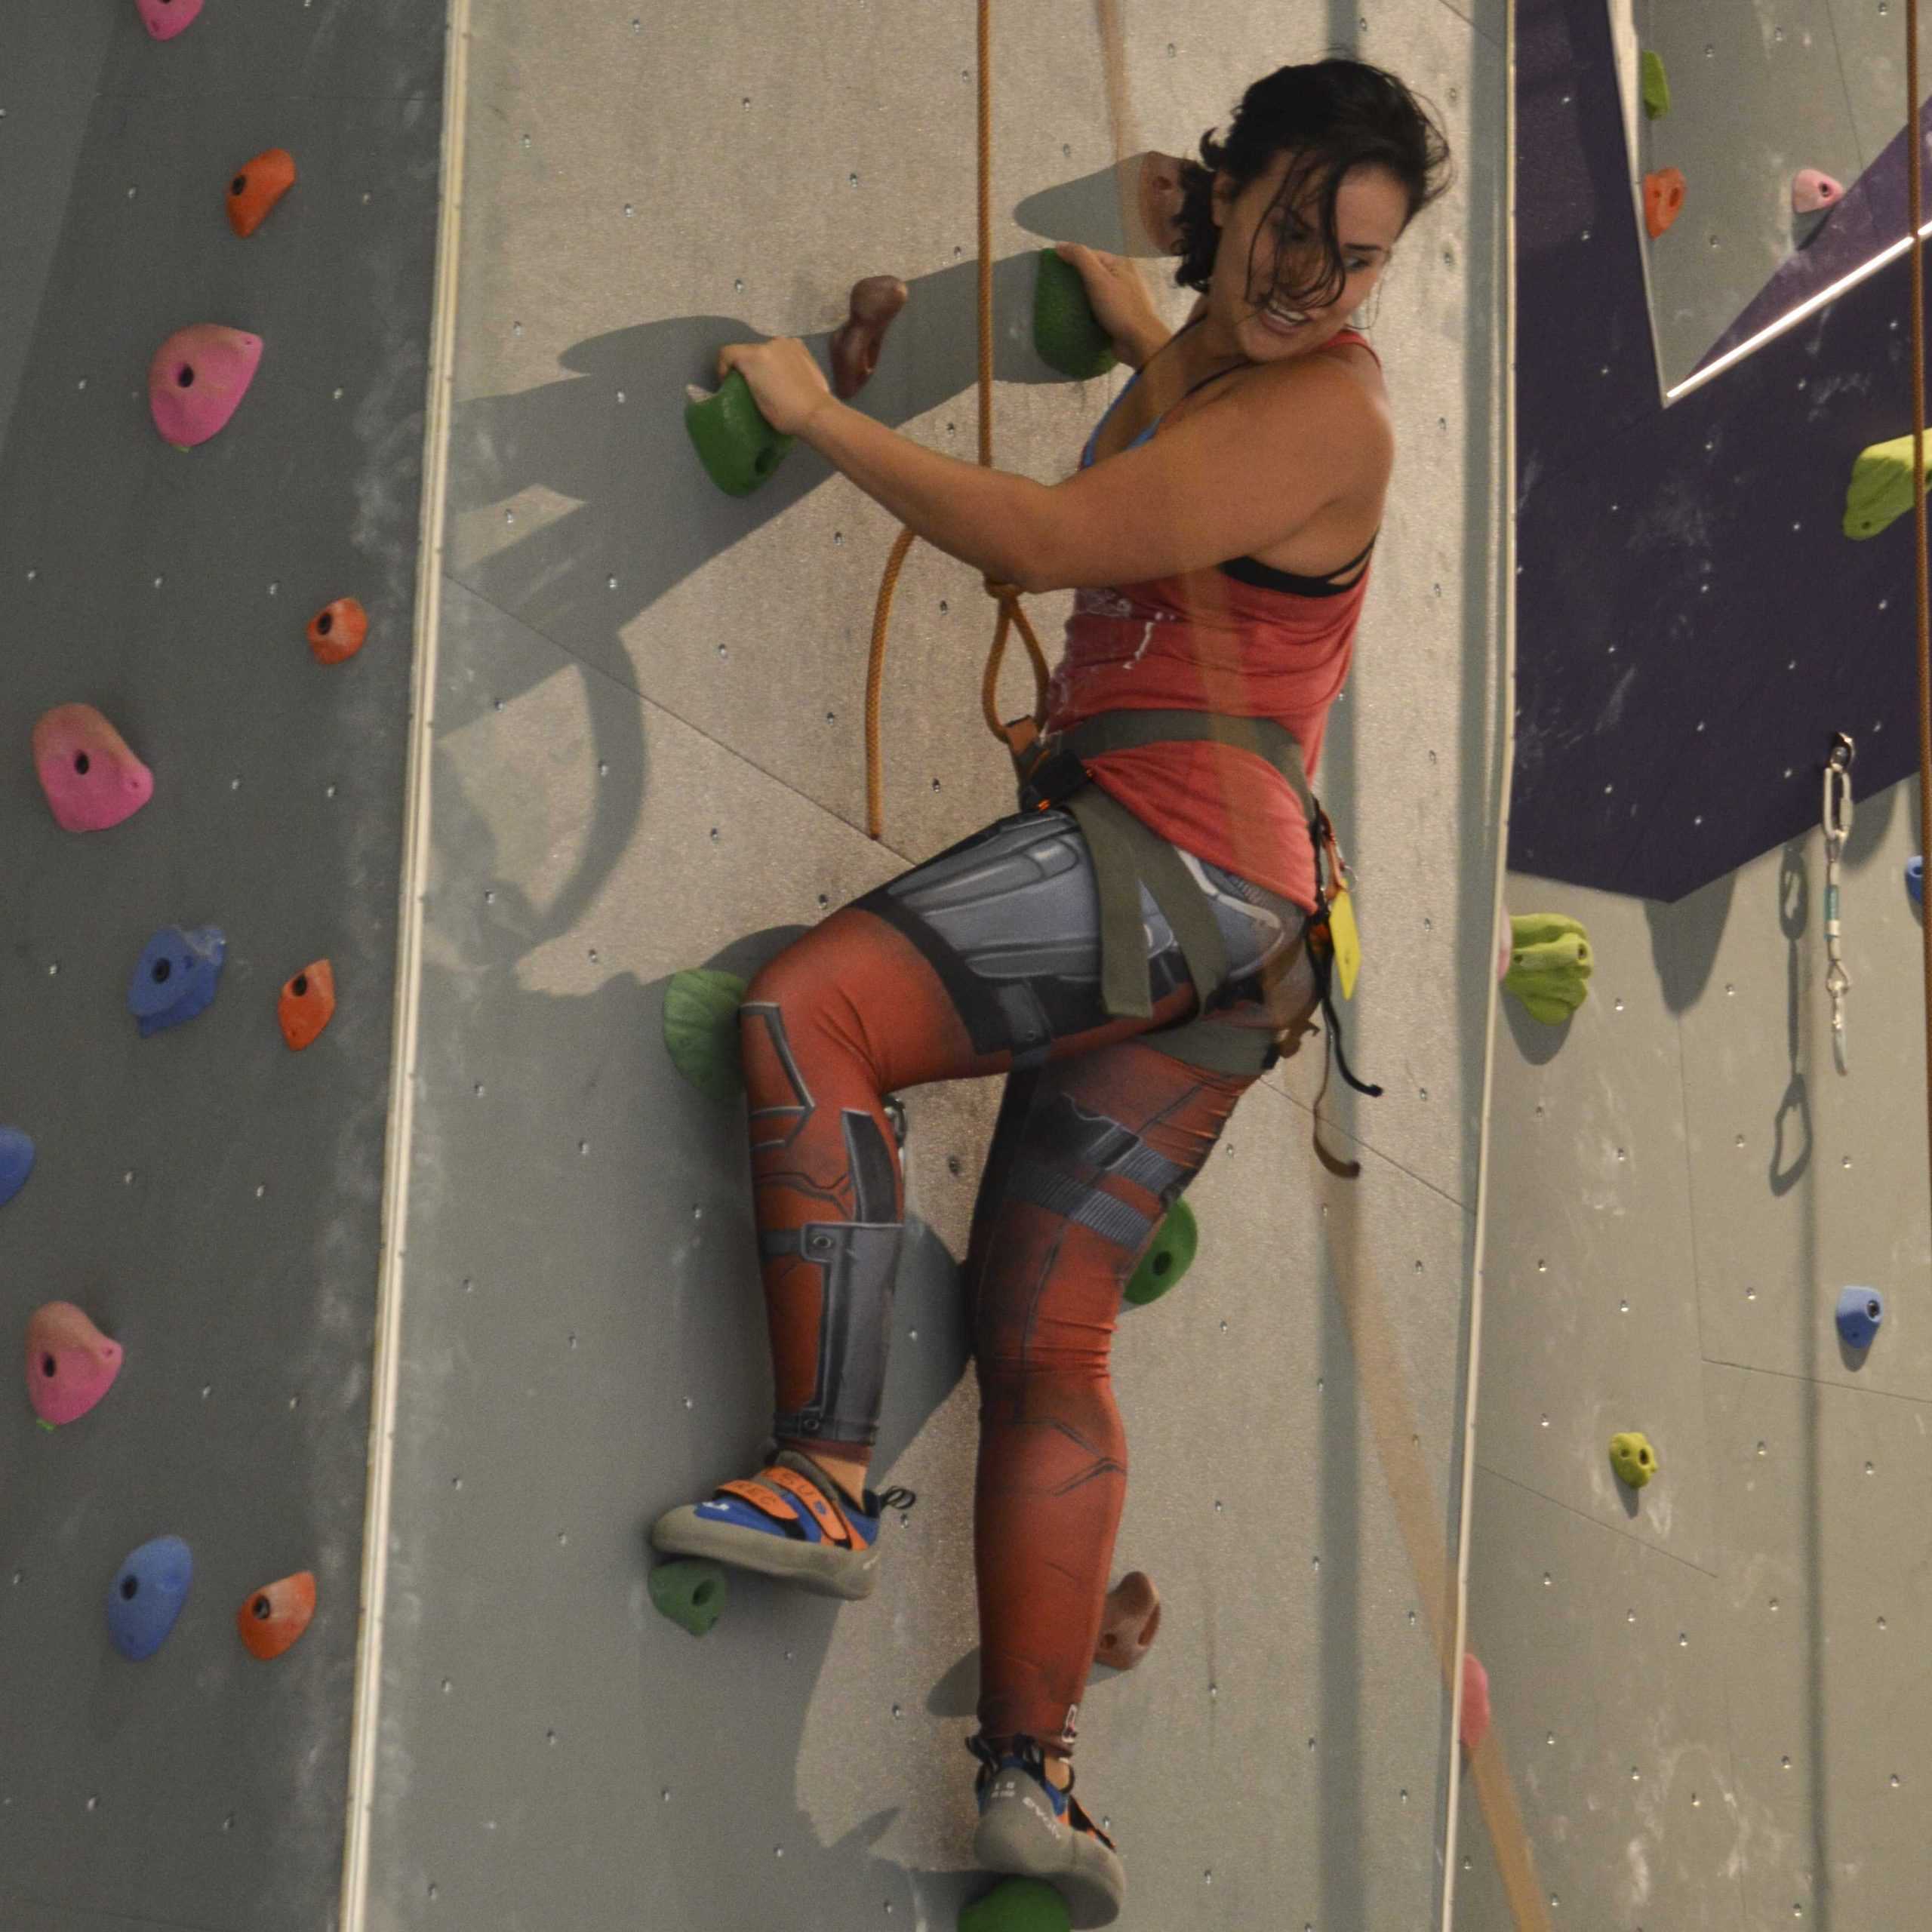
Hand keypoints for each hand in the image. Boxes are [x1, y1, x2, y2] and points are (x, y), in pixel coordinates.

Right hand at [716, 336, 832, 437]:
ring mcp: (788, 343)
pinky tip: (786, 374)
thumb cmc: (783, 412)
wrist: (816, 412)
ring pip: (766, 350)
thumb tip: (746, 379)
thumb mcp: (754, 400)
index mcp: (754, 356)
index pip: (727, 353)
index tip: (728, 384)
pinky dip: (780, 359)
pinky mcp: (801, 347)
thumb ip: (746, 381)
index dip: (722, 368)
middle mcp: (770, 343)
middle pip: (748, 350)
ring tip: (772, 380)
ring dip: (764, 361)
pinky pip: (783, 350)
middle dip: (746, 365)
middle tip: (752, 385)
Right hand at [1052, 241, 1167, 364]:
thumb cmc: (1119, 308)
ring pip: (1095, 292)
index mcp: (1121, 264)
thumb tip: (1059, 246)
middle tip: (1058, 289)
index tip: (1055, 271)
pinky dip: (1088, 311)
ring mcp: (1123, 298)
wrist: (1138, 342)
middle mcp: (1123, 278)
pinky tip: (1077, 316)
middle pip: (1093, 273)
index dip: (1072, 260)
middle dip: (1076, 280)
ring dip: (1081, 297)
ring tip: (1064, 303)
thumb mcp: (1098, 278)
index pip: (1090, 255)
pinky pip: (1099, 308)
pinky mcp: (1119, 316)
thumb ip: (1080, 259)